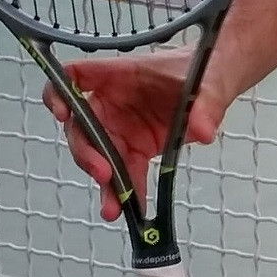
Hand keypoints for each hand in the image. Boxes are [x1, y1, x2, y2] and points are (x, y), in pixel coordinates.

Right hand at [42, 49, 227, 222]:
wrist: (216, 82)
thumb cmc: (203, 69)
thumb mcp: (210, 81)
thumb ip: (206, 103)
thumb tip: (203, 130)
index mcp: (121, 75)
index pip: (77, 76)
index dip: (60, 93)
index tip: (62, 112)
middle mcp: (112, 102)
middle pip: (81, 125)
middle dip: (86, 152)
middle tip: (102, 173)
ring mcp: (121, 127)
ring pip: (99, 156)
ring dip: (104, 182)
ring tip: (112, 208)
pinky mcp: (136, 148)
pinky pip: (126, 172)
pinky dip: (128, 191)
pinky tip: (132, 208)